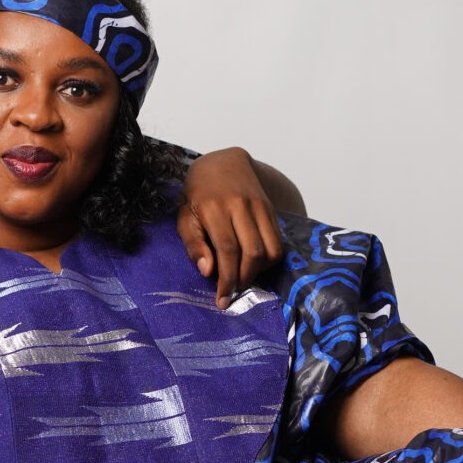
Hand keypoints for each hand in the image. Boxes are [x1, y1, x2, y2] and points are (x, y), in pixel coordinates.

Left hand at [177, 147, 284, 303]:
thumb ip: (193, 244)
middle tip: (232, 291)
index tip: (223, 300)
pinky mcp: (271, 209)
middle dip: (243, 279)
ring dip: (258, 272)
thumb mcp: (184, 217)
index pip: (227, 250)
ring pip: (270, 249)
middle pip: (252, 253)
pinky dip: (268, 260)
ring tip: (242, 278)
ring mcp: (260, 206)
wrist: (224, 162)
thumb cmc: (198, 194)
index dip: (227, 279)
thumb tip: (207, 272)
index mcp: (214, 208)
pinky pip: (277, 242)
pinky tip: (253, 264)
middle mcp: (241, 206)